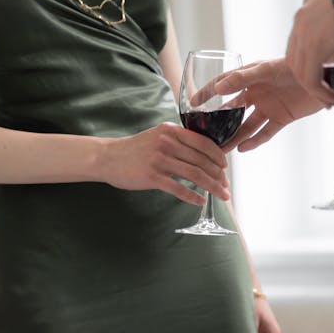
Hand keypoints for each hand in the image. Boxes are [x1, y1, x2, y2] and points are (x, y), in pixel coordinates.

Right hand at [101, 123, 229, 204]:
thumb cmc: (135, 149)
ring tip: (221, 194)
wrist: (108, 157)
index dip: (218, 156)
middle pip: (202, 160)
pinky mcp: (152, 176)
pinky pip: (178, 188)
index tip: (225, 167)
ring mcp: (159, 160)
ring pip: (194, 174)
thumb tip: (203, 153)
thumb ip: (178, 140)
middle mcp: (167, 143)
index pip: (203, 142)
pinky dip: (193, 196)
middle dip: (218, 175)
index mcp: (171, 131)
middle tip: (225, 185)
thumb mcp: (158, 136)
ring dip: (211, 186)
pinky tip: (200, 201)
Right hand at [213, 58, 325, 151]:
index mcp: (250, 77)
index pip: (222, 85)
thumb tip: (218, 88)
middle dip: (218, 124)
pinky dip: (255, 141)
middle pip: (232, 110)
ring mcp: (268, 106)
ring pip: (246, 125)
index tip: (191, 104)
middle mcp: (256, 93)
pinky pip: (265, 132)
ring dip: (234, 136)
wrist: (324, 76)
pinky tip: (243, 148)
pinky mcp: (282, 118)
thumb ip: (242, 78)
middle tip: (204, 136)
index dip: (207, 94)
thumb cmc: (295, 66)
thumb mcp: (266, 70)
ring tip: (221, 149)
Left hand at [286, 0, 333, 105]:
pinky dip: (321, 92)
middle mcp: (302, 18)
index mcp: (310, 7)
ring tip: (333, 100)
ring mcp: (304, 32)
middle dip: (309, 78)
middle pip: (295, 57)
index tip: (323, 74)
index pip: (300, 41)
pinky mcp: (313, 47)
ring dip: (316, 89)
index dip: (310, 61)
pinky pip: (310, 78)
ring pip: (300, 71)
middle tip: (326, 93)